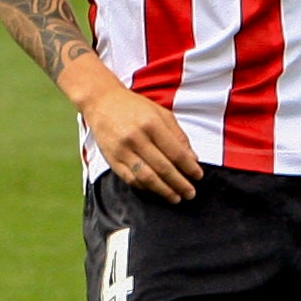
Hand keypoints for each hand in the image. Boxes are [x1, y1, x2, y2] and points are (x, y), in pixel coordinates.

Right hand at [63, 61, 201, 201]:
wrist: (102, 102)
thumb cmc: (136, 107)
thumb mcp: (162, 113)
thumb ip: (178, 135)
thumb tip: (192, 158)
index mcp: (151, 124)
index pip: (175, 152)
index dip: (189, 167)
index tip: (198, 176)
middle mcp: (136, 138)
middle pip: (162, 167)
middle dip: (179, 183)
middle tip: (191, 193)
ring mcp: (122, 151)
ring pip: (146, 177)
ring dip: (163, 191)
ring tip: (176, 198)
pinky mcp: (111, 160)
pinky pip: (130, 179)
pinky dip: (145, 188)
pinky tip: (156, 191)